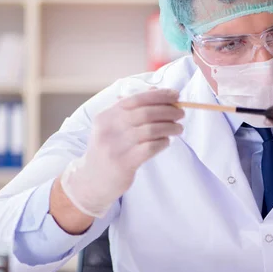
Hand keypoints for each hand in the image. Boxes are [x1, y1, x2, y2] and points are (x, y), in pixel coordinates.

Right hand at [60, 89, 184, 217]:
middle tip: (180, 113)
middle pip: (145, 113)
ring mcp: (116, 146)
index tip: (175, 95)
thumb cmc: (108, 149)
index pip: (135, 99)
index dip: (158, 95)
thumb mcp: (112, 127)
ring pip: (151, 130)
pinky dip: (163, 143)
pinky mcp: (124, 163)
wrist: (92, 180)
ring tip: (178, 128)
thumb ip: (130, 110)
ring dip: (169, 127)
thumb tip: (155, 91)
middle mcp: (109, 129)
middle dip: (168, 111)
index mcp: (106, 116)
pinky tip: (167, 142)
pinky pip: (150, 148)